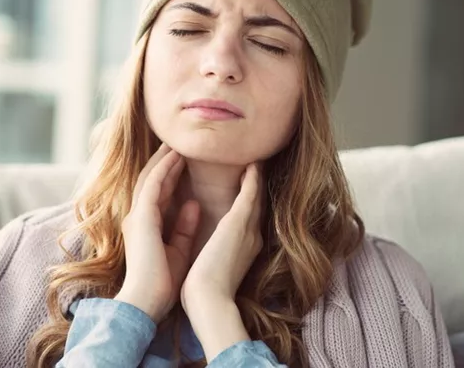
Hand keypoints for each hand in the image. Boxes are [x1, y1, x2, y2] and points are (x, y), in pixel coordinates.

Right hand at [114, 144, 199, 323]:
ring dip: (163, 160)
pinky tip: (174, 157)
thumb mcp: (179, 249)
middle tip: (178, 144)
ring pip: (150, 178)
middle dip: (164, 162)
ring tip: (177, 144)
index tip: (183, 160)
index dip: (170, 175)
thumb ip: (184, 226)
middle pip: (151, 181)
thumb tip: (194, 204)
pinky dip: (163, 169)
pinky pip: (152, 186)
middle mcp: (138, 218)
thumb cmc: (162, 283)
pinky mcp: (141, 219)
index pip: (158, 193)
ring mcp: (137, 217)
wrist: (147, 302)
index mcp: (146, 227)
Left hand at [181, 162, 262, 304]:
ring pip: (257, 196)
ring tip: (256, 161)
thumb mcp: (212, 268)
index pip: (248, 220)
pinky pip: (250, 193)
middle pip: (258, 206)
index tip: (247, 189)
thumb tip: (211, 250)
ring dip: (257, 177)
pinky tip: (253, 165)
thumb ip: (216, 255)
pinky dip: (253, 179)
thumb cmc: (205, 292)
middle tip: (257, 167)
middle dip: (257, 187)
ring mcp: (248, 229)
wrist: (209, 301)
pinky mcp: (239, 223)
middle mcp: (252, 237)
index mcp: (244, 248)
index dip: (249, 203)